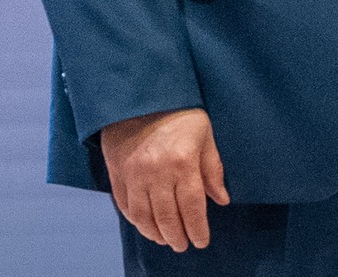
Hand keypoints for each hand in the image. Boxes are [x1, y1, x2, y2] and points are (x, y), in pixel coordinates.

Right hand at [101, 108, 227, 252]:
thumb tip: (221, 199)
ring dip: (155, 233)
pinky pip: (124, 203)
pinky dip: (134, 219)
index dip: (198, 230)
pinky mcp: (116, 170)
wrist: (137, 92)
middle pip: (167, 218)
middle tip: (182, 245)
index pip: (192, 209)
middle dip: (177, 237)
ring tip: (164, 239)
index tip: (201, 241)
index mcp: (182, 163)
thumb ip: (212, 169)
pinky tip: (144, 223)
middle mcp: (156, 172)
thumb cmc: (177, 112)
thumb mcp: (204, 135)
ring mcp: (133, 172)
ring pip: (143, 216)